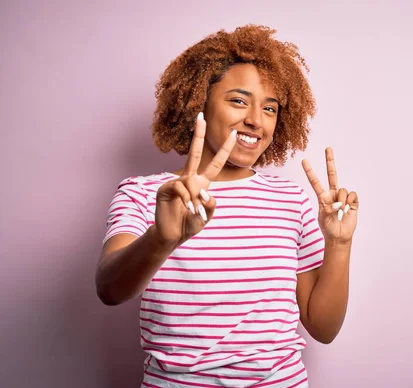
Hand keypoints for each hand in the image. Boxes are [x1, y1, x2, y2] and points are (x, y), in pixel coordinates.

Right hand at [154, 112, 236, 246]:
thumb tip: (207, 193)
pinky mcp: (166, 188)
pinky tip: (187, 209)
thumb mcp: (207, 215)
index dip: (225, 149)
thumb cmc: (190, 224)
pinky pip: (180, 188)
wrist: (173, 235)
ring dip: (196, 199)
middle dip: (198, 134)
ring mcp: (177, 182)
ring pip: (191, 181)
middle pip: (195, 152)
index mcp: (201, 183)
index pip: (216, 163)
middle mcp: (189, 178)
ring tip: (194, 212)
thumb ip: (211, 205)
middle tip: (201, 115)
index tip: (234, 133)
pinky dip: (187, 200)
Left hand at [302, 147, 358, 243]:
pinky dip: (349, 202)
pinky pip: (352, 195)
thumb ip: (328, 208)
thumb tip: (337, 202)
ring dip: (341, 201)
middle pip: (332, 174)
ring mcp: (343, 197)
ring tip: (340, 211)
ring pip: (343, 190)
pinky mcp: (353, 202)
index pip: (315, 182)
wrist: (339, 237)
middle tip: (328, 148)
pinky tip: (348, 210)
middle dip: (330, 161)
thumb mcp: (323, 218)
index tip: (303, 161)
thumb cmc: (328, 228)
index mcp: (322, 197)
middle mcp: (333, 194)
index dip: (310, 171)